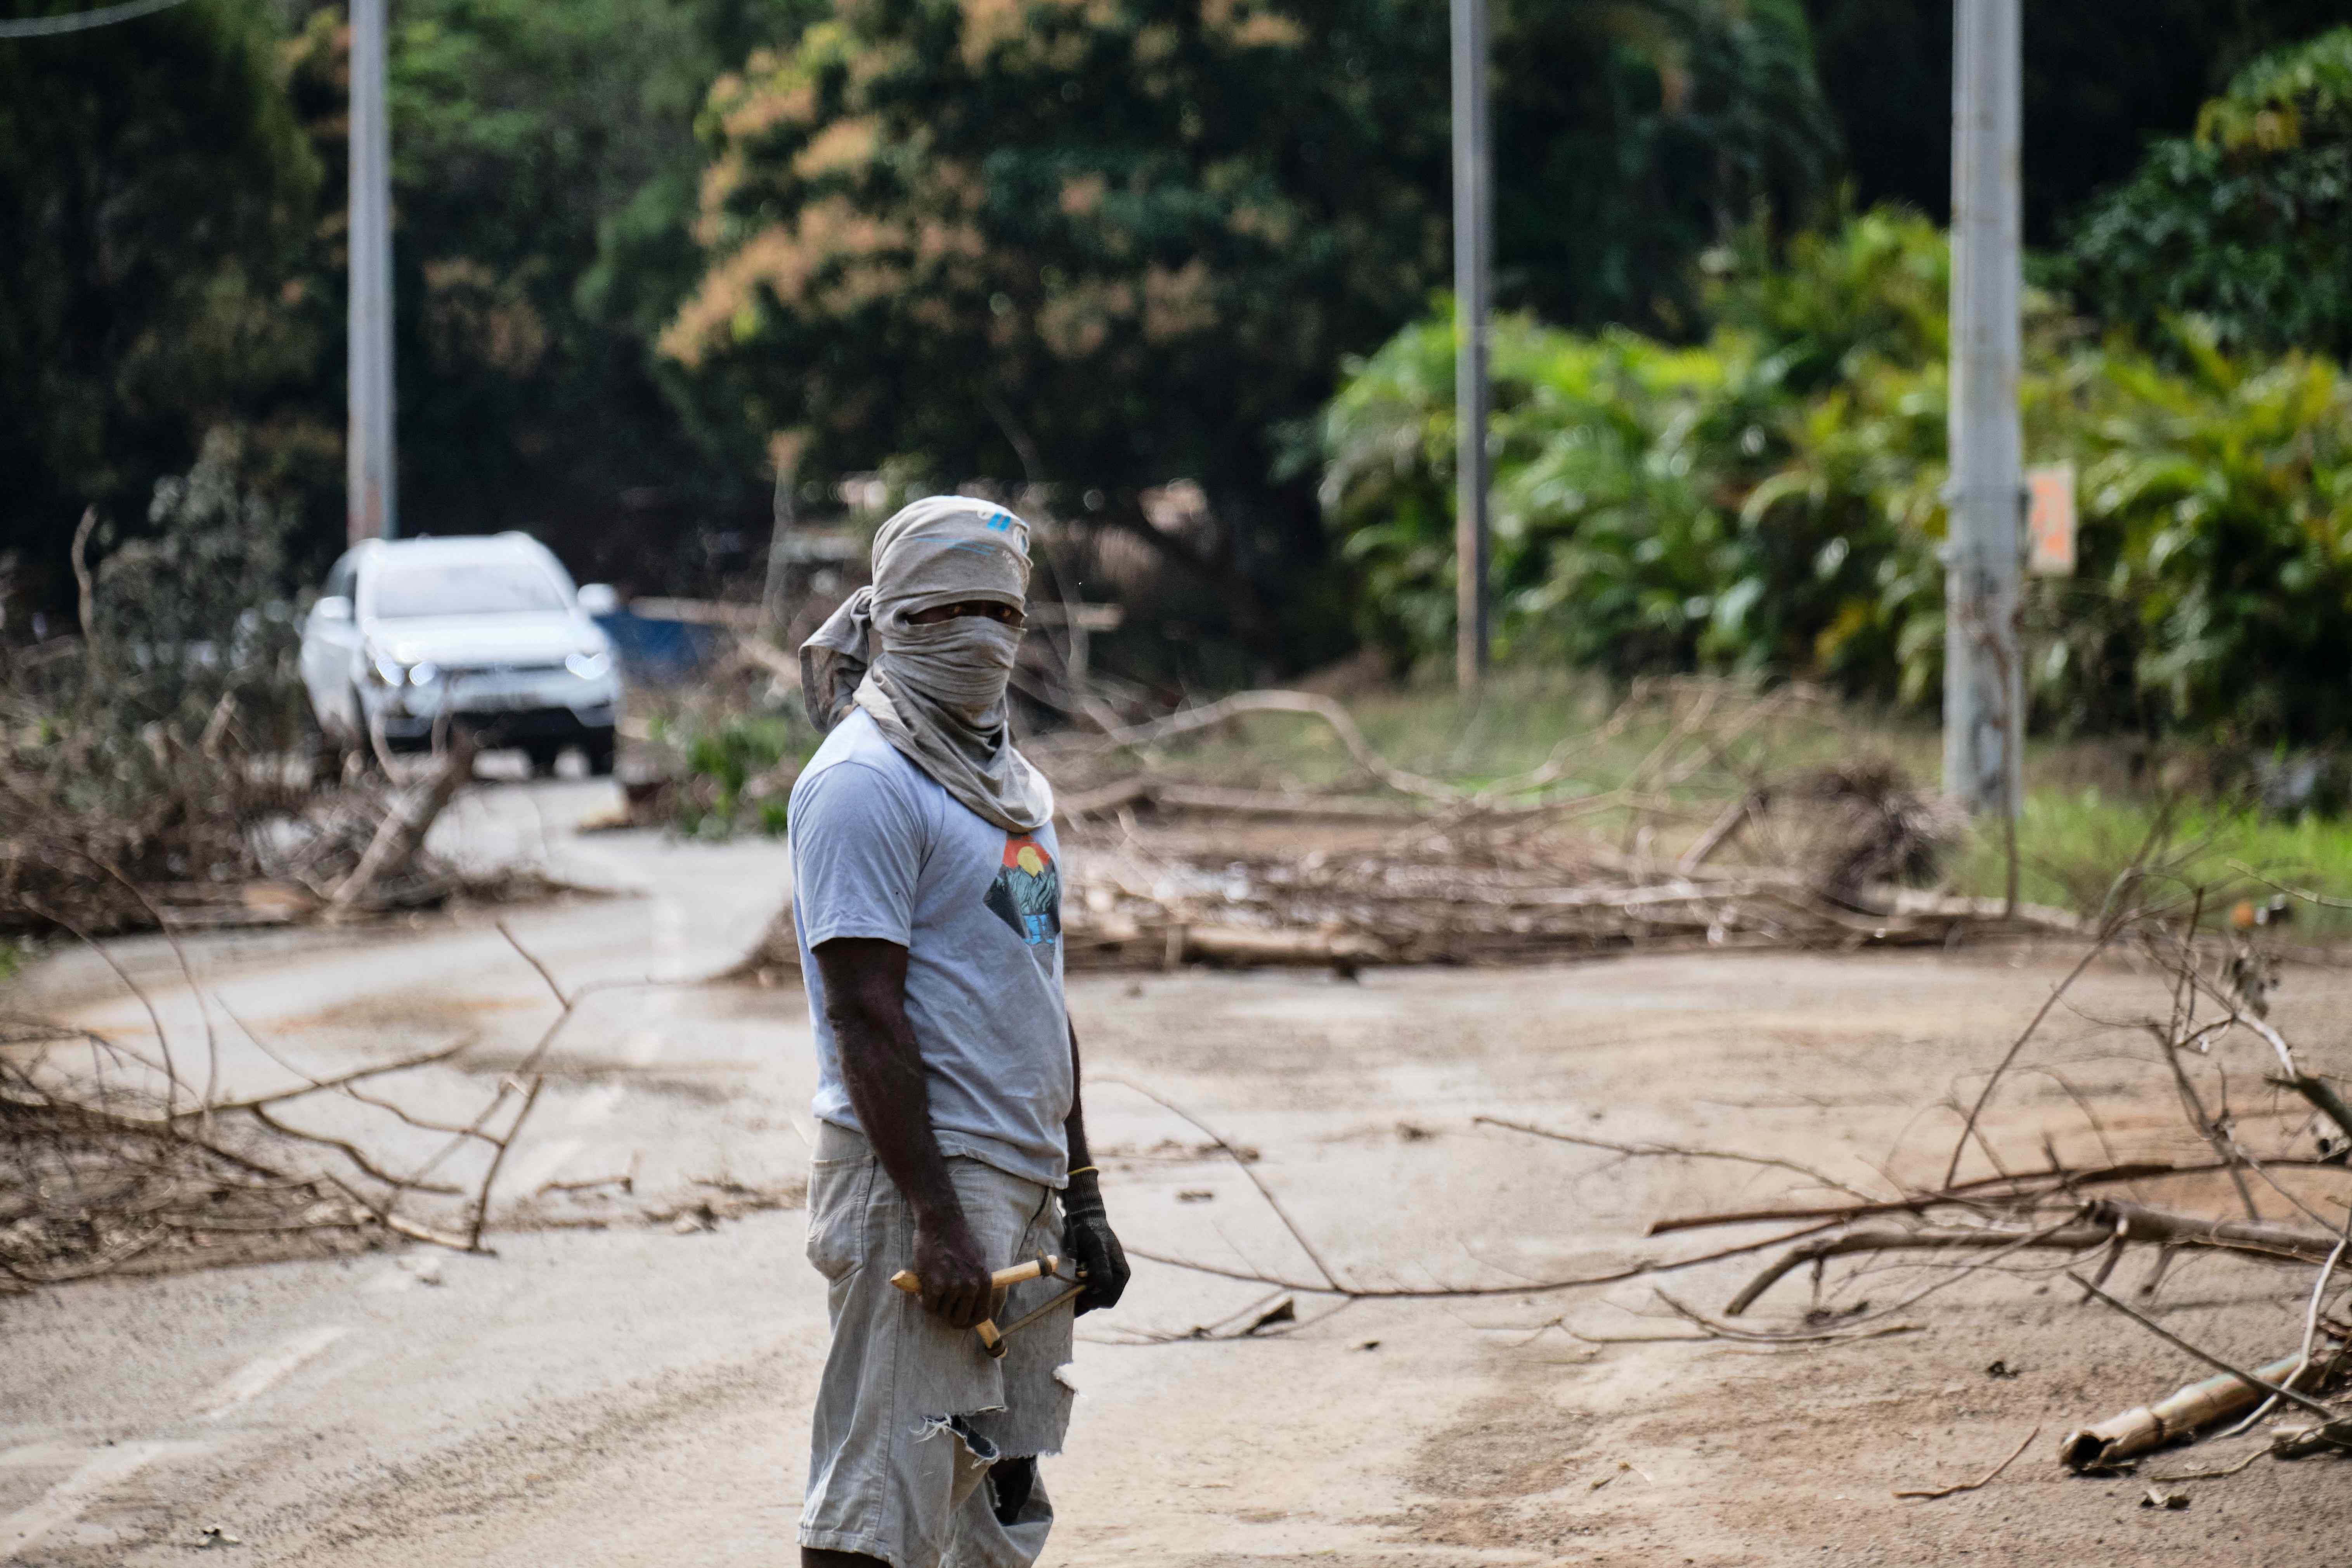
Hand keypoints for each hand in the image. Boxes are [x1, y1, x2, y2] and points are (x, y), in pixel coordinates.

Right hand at [911, 1213, 993, 1328]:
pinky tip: (921, 1288)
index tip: (958, 1319)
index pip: (980, 1316)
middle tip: (940, 1304)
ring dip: (933, 1305)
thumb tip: (976, 1301)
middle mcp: (972, 1286)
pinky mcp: (936, 1284)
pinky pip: (928, 1306)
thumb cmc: (958, 1237)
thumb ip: (978, 1281)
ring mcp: (954, 1286)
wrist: (941, 1221)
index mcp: (985, 1281)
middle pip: (959, 1320)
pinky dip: (922, 1300)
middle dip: (947, 1316)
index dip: (968, 1322)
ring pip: (941, 1313)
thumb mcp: (978, 1259)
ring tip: (930, 1289)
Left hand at [1060, 1170, 1128, 1315]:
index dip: (1093, 1301)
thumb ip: (1101, 1264)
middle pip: (1100, 1302)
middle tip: (1068, 1295)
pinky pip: (1087, 1293)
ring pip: (1092, 1299)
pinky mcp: (1094, 1277)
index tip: (1077, 1295)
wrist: (1084, 1220)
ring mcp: (1105, 1278)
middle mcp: (1115, 1278)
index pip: (1109, 1299)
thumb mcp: (1096, 1246)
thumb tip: (1104, 1284)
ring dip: (1079, 1298)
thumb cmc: (1092, 1231)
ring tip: (1065, 1291)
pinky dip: (1077, 1294)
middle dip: (1085, 1301)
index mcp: (1121, 1273)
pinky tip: (1066, 1290)